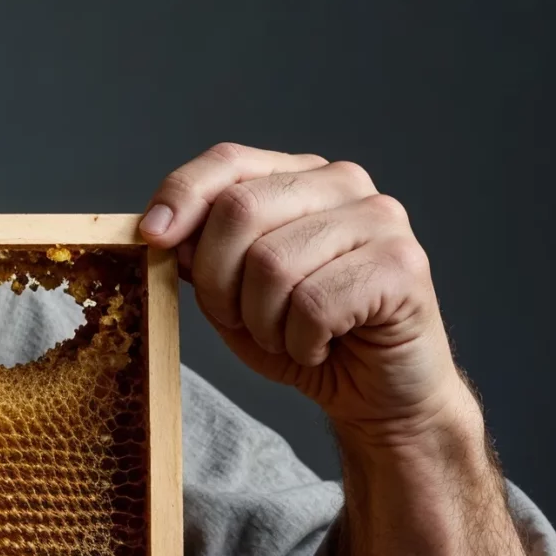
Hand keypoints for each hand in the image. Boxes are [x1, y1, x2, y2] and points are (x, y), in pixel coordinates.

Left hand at [139, 143, 470, 445]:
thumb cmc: (304, 336)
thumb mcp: (234, 293)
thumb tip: (163, 230)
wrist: (379, 394)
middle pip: (240, 209)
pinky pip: (314, 305)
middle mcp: (344, 184)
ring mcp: (380, 221)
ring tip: (284, 337)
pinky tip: (319, 347)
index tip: (152, 239)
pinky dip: (300, 342)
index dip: (181, 196)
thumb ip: (202, 255)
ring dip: (261, 321)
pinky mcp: (403, 267)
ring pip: (272, 263)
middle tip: (237, 320)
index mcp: (301, 176)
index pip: (228, 161)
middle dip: (218, 280)